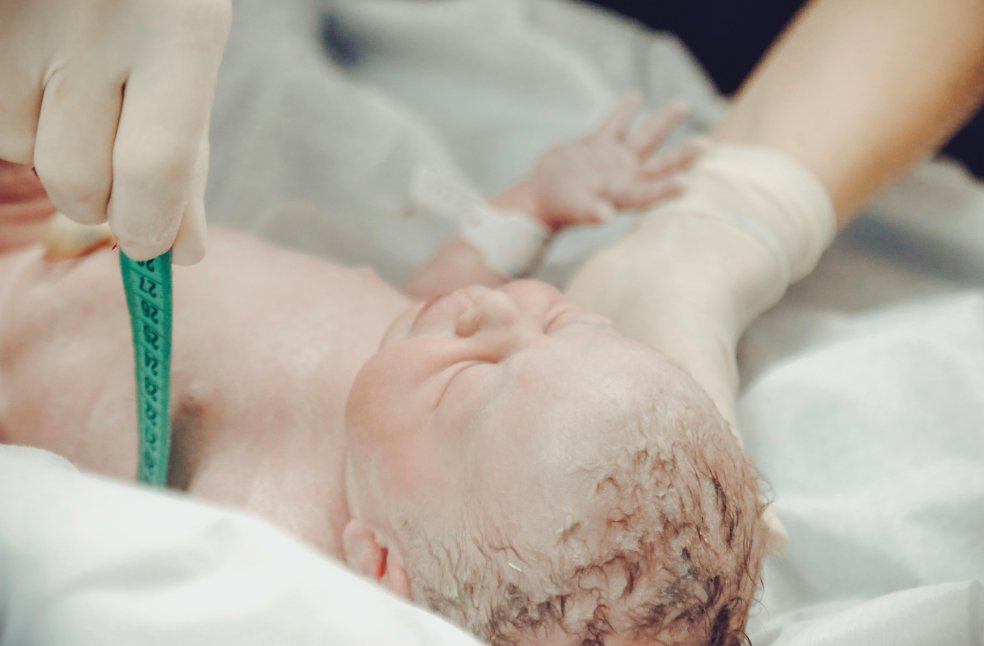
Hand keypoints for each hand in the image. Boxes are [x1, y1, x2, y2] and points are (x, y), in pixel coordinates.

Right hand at [0, 0, 231, 263]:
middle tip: (115, 155)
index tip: (150, 246)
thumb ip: (186, 154)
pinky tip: (40, 67)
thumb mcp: (190, 57)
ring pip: (20, 150)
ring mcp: (22, 20)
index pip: (155, 171)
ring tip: (75, 82)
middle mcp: (96, 22)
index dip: (149, 228)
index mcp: (180, 30)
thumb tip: (183, 253)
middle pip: (78, 180)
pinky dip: (15, 114)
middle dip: (100, 197)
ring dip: (49, 145)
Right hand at [528, 95, 704, 229]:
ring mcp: (614, 160)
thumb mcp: (574, 209)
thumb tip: (605, 216)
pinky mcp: (598, 146)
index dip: (667, 188)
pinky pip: (615, 125)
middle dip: (682, 156)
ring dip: (663, 122)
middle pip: (659, 165)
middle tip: (706, 145)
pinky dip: (625, 112)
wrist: (539, 198)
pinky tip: (636, 97)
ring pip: (644, 139)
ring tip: (682, 105)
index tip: (687, 183)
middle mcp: (624, 177)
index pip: (649, 192)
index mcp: (621, 196)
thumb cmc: (557, 207)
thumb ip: (590, 211)